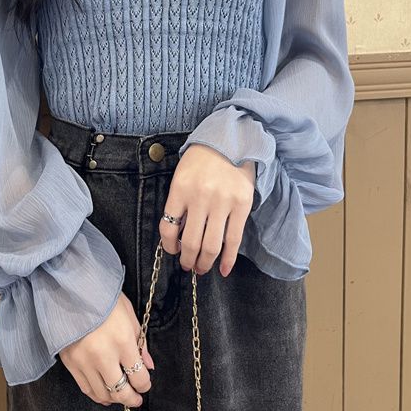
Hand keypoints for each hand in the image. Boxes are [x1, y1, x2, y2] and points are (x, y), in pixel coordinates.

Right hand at [59, 291, 154, 406]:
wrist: (71, 291)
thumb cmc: (104, 299)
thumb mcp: (129, 314)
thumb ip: (140, 342)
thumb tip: (149, 365)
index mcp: (122, 341)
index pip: (139, 376)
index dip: (145, 385)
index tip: (145, 384)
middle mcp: (104, 355)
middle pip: (121, 392)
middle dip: (132, 399)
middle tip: (136, 399)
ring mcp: (85, 361)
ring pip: (103, 394)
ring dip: (114, 399)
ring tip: (120, 396)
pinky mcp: (70, 363)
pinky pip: (86, 388)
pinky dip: (97, 395)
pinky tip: (104, 394)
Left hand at [159, 144, 255, 276]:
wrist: (230, 141)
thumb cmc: (202, 160)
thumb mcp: (182, 176)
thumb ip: (180, 204)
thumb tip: (178, 238)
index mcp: (180, 189)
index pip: (168, 227)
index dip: (168, 246)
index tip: (172, 252)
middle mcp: (200, 197)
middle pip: (190, 242)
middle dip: (187, 260)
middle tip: (188, 266)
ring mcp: (222, 202)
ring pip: (211, 245)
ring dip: (204, 263)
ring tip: (202, 268)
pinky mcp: (242, 205)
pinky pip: (233, 239)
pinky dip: (228, 259)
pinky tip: (223, 269)